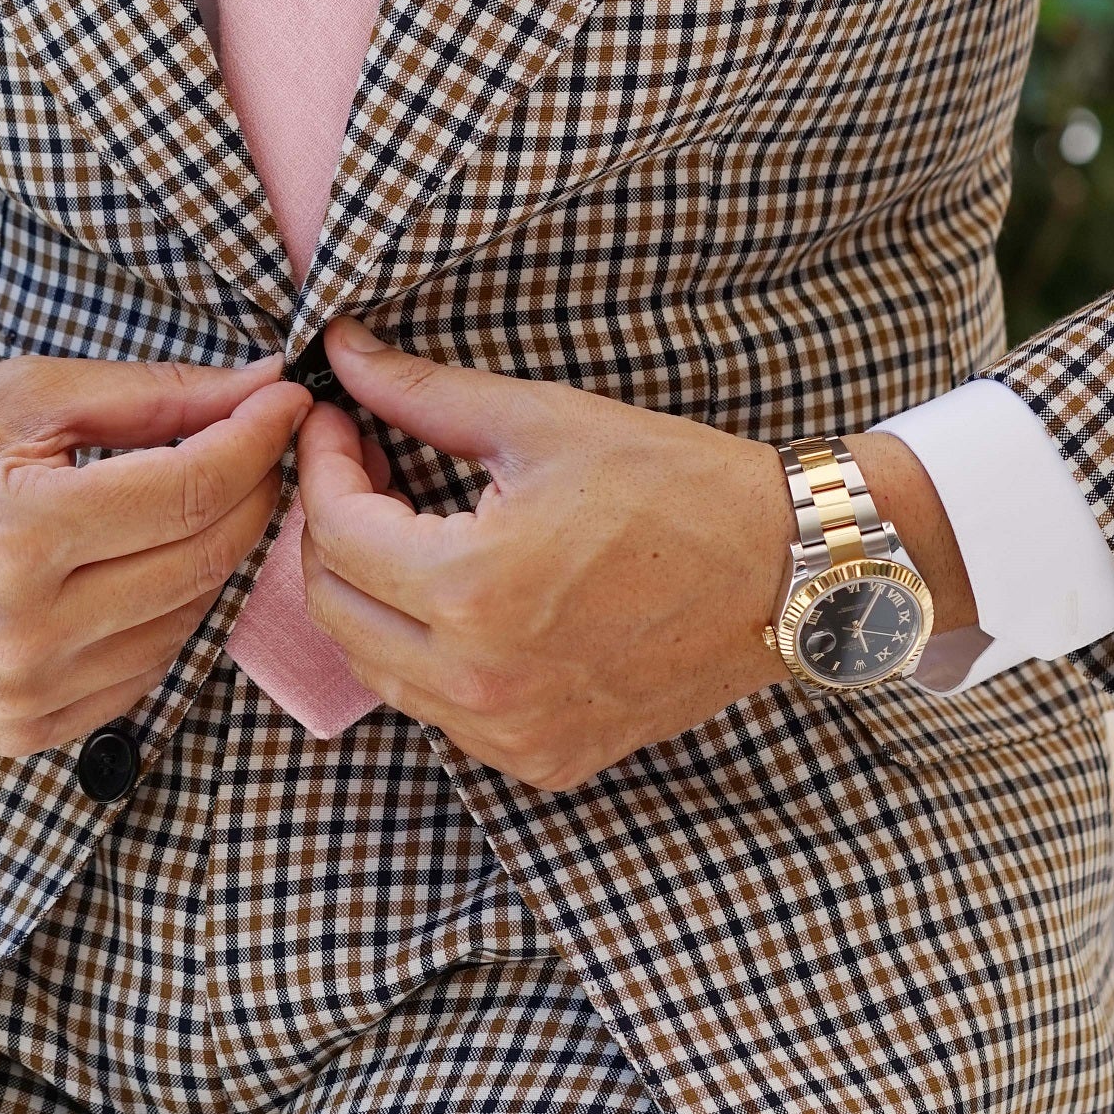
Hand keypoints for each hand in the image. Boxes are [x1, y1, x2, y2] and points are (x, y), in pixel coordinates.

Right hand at [0, 355, 309, 756]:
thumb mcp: (21, 396)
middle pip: (205, 557)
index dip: (257, 439)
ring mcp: (25, 694)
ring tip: (198, 496)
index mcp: (17, 534)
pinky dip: (167, 612)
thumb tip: (262, 384)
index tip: (286, 401)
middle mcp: (24, 630)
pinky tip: (143, 565)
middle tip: (262, 441)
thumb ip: (152, 395)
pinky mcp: (25, 732)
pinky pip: (147, 669)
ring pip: (190, 618)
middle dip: (253, 490)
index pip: (192, 489)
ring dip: (214, 553)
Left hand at [295, 321, 975, 787]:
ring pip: (376, 669)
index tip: (337, 420)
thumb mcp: (542, 422)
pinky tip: (461, 595)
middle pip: (334, 607)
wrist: (791, 572)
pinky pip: (440, 713)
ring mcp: (511, 735)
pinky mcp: (543, 761)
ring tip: (408, 526)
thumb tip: (341, 352)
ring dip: (370, 594)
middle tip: (365, 467)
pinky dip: (426, 654)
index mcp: (471, 590)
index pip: (336, 529)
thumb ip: (422, 394)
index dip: (322, 462)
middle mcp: (479, 682)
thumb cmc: (677, 484)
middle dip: (330, 528)